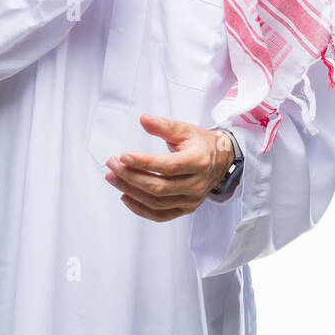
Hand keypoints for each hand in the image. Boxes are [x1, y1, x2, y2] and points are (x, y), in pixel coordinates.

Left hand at [103, 114, 235, 221]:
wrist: (222, 160)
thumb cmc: (201, 144)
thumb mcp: (185, 130)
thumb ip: (164, 126)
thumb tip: (144, 119)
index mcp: (199, 161)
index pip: (168, 166)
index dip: (144, 162)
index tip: (123, 156)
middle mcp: (197, 184)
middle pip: (159, 186)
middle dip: (131, 177)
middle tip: (112, 165)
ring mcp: (192, 199)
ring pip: (157, 202)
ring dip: (131, 191)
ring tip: (113, 178)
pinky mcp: (187, 209)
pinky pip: (161, 215)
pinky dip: (141, 209)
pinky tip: (126, 196)